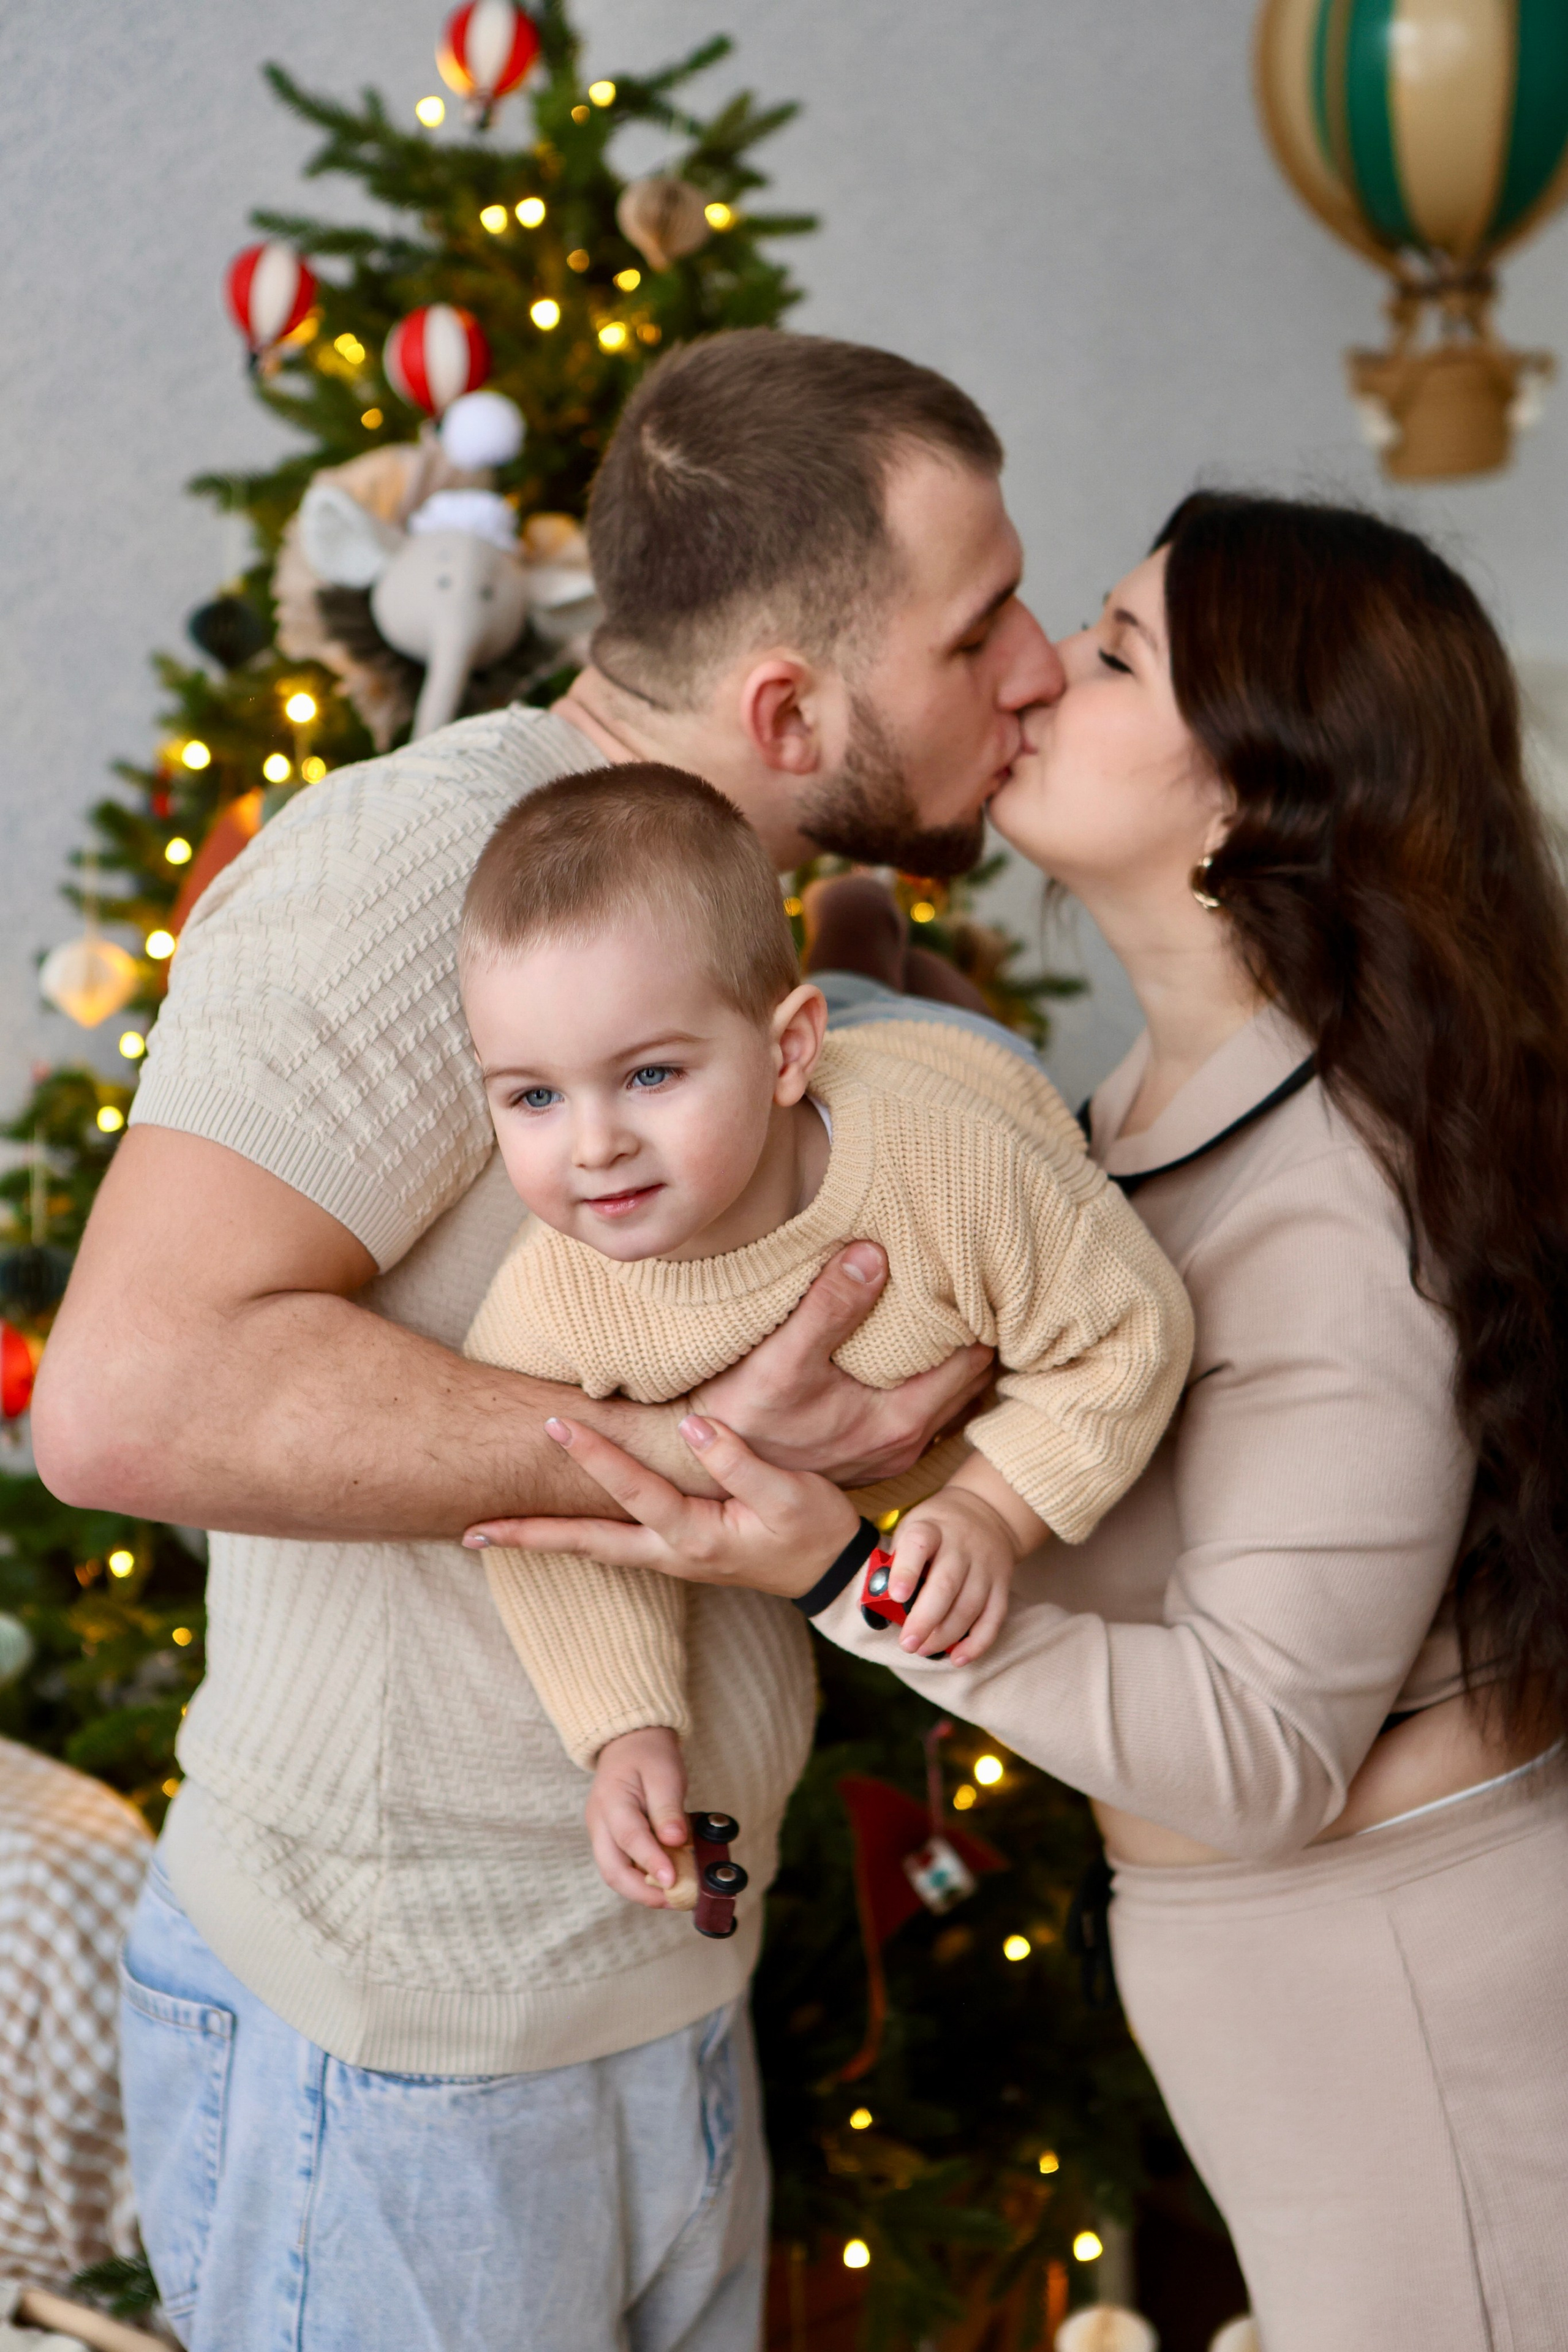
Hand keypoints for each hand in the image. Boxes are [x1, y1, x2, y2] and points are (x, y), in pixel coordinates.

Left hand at [464, 1412, 859, 1596]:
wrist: (832, 1577)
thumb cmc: (813, 1530)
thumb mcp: (788, 1493)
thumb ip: (738, 1462)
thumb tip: (692, 1426)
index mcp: (695, 1536)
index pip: (633, 1491)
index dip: (595, 1456)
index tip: (557, 1423)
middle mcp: (670, 1553)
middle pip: (586, 1544)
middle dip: (530, 1534)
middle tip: (472, 1529)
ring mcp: (669, 1558)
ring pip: (593, 1547)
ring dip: (542, 1538)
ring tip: (488, 1531)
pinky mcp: (675, 1552)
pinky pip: (611, 1544)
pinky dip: (573, 1535)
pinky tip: (553, 1524)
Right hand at [586, 1726, 690, 1907]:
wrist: (629, 1744)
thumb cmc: (649, 1756)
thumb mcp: (665, 1773)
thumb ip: (668, 1808)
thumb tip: (675, 1841)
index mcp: (612, 1800)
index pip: (630, 1838)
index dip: (652, 1862)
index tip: (673, 1881)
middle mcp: (599, 1822)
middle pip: (612, 1869)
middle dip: (642, 1891)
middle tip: (675, 1899)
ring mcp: (601, 1833)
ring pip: (614, 1874)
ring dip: (641, 1890)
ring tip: (674, 1896)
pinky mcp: (609, 1840)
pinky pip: (621, 1867)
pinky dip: (641, 1879)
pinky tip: (665, 1882)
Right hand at [694, 1242, 993, 1487]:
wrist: (708, 1467)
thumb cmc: (744, 1414)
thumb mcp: (783, 1358)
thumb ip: (829, 1308)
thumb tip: (873, 1254)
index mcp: (899, 1421)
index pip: (972, 1362)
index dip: (978, 1319)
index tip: (975, 1278)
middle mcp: (906, 1444)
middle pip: (970, 1381)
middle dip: (975, 1335)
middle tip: (973, 1285)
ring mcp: (890, 1453)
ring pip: (949, 1398)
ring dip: (952, 1358)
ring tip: (950, 1310)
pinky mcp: (871, 1453)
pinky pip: (924, 1411)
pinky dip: (930, 1380)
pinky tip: (915, 1350)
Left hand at [886, 1485, 1018, 1663]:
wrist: (986, 1512)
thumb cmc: (936, 1529)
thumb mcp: (910, 1529)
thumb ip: (893, 1563)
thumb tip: (868, 1605)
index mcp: (931, 1528)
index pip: (918, 1545)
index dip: (906, 1571)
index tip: (896, 1595)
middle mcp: (961, 1545)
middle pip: (946, 1585)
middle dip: (925, 1619)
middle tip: (907, 1644)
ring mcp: (985, 1565)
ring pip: (970, 1605)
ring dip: (946, 1635)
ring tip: (924, 1649)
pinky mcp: (1002, 1584)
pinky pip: (994, 1617)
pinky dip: (977, 1642)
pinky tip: (958, 1658)